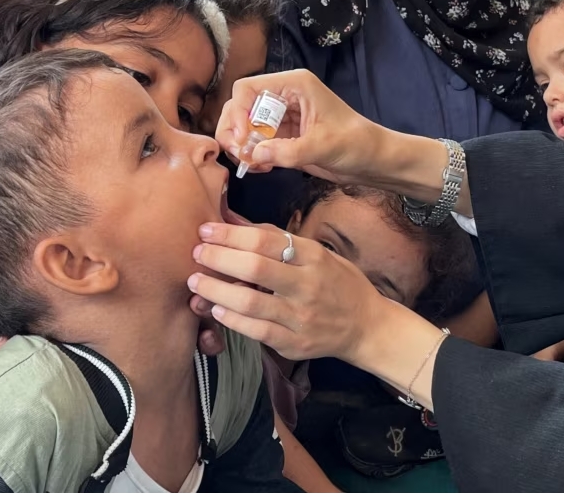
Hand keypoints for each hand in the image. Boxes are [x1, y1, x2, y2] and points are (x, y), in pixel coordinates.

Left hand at [187, 222, 384, 361]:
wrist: (367, 326)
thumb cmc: (337, 283)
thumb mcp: (316, 253)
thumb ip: (276, 238)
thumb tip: (233, 220)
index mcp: (313, 257)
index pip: (265, 240)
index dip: (230, 234)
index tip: (206, 230)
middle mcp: (308, 285)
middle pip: (255, 268)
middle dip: (219, 258)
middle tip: (196, 253)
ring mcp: (302, 317)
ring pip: (251, 303)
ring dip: (217, 290)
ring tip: (196, 282)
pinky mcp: (296, 343)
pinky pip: (257, 332)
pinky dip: (233, 320)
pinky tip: (216, 309)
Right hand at [215, 69, 382, 183]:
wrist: (373, 161)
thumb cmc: (357, 144)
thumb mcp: (323, 146)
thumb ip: (287, 151)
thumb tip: (253, 155)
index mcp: (294, 85)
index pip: (248, 89)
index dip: (239, 112)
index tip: (244, 138)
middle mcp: (284, 97)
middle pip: (240, 107)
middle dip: (235, 131)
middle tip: (240, 155)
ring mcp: (282, 118)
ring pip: (244, 126)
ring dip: (241, 145)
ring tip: (251, 164)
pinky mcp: (283, 138)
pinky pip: (256, 143)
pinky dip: (252, 156)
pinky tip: (261, 168)